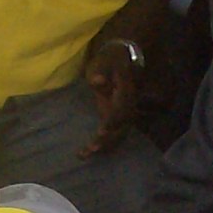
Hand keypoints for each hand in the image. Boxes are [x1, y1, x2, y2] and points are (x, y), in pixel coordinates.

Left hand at [78, 40, 141, 157]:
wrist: (120, 59)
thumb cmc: (110, 59)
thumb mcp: (105, 61)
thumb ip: (101, 70)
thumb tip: (97, 80)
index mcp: (127, 91)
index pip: (123, 108)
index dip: (114, 120)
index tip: (104, 130)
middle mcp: (128, 106)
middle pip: (122, 126)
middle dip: (109, 139)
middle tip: (93, 148)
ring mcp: (123, 114)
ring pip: (118, 134)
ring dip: (104, 146)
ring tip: (86, 154)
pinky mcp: (115, 119)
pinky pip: (112, 135)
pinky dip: (100, 146)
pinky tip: (83, 154)